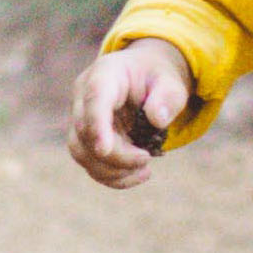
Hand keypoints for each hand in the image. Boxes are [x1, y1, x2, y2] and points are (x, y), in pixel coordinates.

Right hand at [68, 39, 194, 188]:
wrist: (145, 79)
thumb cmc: (156, 79)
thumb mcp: (171, 82)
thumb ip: (169, 97)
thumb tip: (157, 119)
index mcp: (105, 74)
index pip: (94, 99)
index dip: (96, 125)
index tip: (104, 150)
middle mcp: (84, 96)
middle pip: (86, 133)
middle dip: (117, 156)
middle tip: (147, 158)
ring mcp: (81, 118)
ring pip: (82, 153)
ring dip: (113, 171)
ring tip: (144, 170)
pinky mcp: (85, 139)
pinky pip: (90, 164)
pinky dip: (113, 177)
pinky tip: (138, 174)